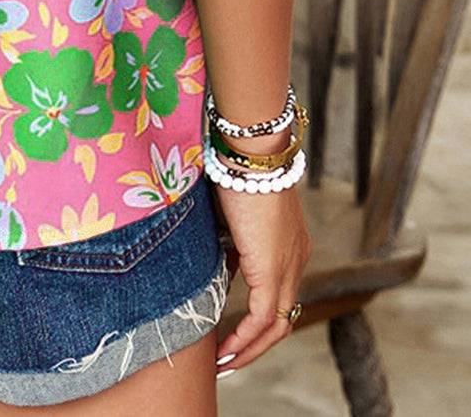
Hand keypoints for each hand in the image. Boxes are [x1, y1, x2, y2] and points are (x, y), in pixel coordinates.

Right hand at [211, 176, 311, 371]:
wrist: (253, 154)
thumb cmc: (239, 171)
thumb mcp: (234, 216)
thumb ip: (231, 245)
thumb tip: (219, 273)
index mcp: (290, 245)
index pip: (280, 295)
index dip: (258, 321)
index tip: (234, 334)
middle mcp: (296, 260)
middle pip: (283, 319)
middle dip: (255, 345)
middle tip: (229, 359)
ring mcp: (289, 266)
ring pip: (277, 325)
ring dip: (250, 349)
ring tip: (225, 361)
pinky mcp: (273, 270)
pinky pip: (264, 318)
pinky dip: (246, 338)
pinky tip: (226, 348)